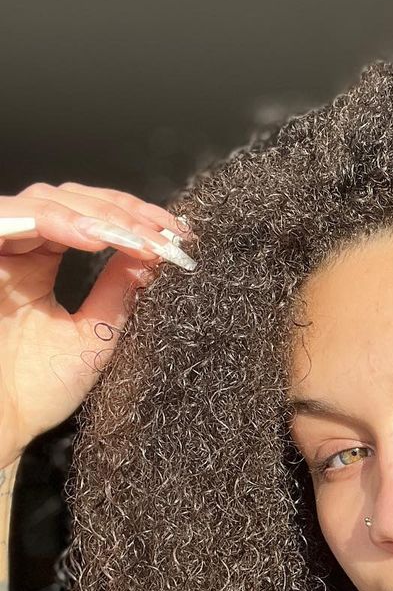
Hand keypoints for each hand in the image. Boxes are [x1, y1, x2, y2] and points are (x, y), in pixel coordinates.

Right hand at [0, 180, 195, 466]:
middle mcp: (15, 252)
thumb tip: (154, 255)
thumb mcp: (94, 335)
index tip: (177, 233)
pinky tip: (95, 236)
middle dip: (120, 210)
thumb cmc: (34, 391)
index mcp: (36, 265)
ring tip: (137, 237)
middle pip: (66, 198)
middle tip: (162, 233)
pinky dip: (55, 222)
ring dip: (96, 214)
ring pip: (42, 201)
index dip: (130, 216)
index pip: (85, 217)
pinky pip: (10, 222)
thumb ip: (118, 292)